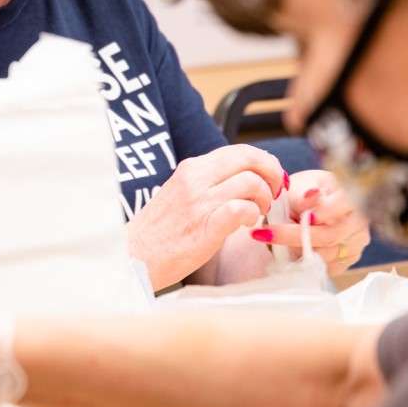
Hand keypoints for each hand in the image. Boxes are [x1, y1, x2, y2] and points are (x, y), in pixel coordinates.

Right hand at [128, 144, 284, 288]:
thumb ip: (209, 183)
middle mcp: (196, 178)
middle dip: (273, 174)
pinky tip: (246, 226)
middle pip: (250, 158)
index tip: (271, 180)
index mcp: (192, 168)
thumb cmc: (160, 231)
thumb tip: (246, 180)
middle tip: (274, 194)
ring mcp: (200, 202)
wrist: (134, 256)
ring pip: (252, 183)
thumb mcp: (182, 193)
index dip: (265, 163)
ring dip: (264, 200)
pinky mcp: (205, 227)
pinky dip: (252, 215)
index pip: (240, 150)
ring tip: (257, 214)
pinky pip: (242, 209)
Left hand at [252, 169, 369, 275]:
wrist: (308, 207)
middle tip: (264, 233)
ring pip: (323, 255)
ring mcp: (355, 244)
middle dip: (294, 236)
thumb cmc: (306, 192)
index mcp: (351, 197)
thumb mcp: (303, 183)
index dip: (327, 212)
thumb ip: (304, 191)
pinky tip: (287, 248)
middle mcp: (359, 223)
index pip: (344, 204)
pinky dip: (302, 260)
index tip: (306, 216)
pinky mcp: (345, 261)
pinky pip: (323, 267)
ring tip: (271, 238)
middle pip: (329, 236)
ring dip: (294, 248)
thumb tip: (310, 195)